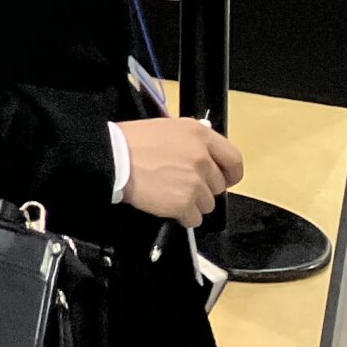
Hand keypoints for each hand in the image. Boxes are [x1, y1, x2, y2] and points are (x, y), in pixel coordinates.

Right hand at [116, 118, 245, 224]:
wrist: (112, 158)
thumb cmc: (132, 142)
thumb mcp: (168, 128)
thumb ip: (192, 141)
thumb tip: (206, 155)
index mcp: (200, 134)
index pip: (234, 160)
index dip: (229, 173)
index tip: (223, 179)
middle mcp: (202, 157)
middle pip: (218, 186)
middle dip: (202, 188)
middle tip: (179, 183)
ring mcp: (195, 182)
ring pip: (208, 204)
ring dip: (191, 202)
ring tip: (168, 191)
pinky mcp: (184, 203)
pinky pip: (194, 218)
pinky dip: (181, 215)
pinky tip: (164, 202)